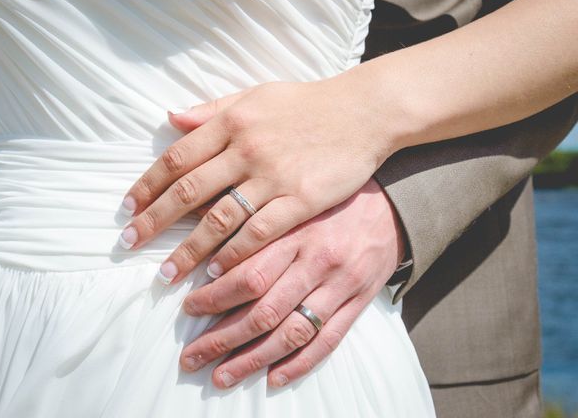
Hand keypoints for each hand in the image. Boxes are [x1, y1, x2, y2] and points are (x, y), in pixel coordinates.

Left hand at [117, 75, 401, 284]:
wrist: (362, 112)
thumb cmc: (307, 104)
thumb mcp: (257, 95)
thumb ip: (213, 108)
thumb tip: (172, 118)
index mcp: (232, 121)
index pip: (178, 157)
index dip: (148, 184)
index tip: (128, 207)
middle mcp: (246, 148)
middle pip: (189, 190)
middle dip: (154, 220)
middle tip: (129, 244)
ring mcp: (274, 175)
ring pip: (220, 218)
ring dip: (189, 249)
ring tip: (166, 273)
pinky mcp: (300, 199)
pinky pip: (259, 232)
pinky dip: (234, 254)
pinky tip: (215, 271)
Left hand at [178, 178, 404, 387]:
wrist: (389, 206)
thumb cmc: (330, 203)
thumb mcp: (292, 200)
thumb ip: (252, 216)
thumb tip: (203, 216)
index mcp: (296, 233)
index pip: (249, 273)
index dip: (215, 296)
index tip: (189, 310)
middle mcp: (317, 262)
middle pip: (264, 310)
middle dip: (223, 338)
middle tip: (191, 357)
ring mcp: (340, 286)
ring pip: (292, 332)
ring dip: (253, 359)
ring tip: (222, 376)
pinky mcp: (358, 302)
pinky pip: (329, 340)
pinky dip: (300, 364)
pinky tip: (273, 378)